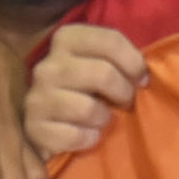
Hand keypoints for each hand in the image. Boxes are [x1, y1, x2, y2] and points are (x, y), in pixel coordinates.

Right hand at [19, 16, 148, 161]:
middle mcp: (48, 65)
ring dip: (104, 118)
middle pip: (103, 74)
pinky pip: (75, 136)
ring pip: (89, 109)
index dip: (134, 62)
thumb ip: (118, 57)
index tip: (141, 78)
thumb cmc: (83, 88)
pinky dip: (88, 139)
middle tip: (125, 102)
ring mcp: (37, 97)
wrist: (46, 120)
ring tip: (103, 119)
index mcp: (66, 39)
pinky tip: (87, 135)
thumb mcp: (98, 61)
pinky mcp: (35, 128)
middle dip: (124, 92)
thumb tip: (143, 74)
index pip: (111, 40)